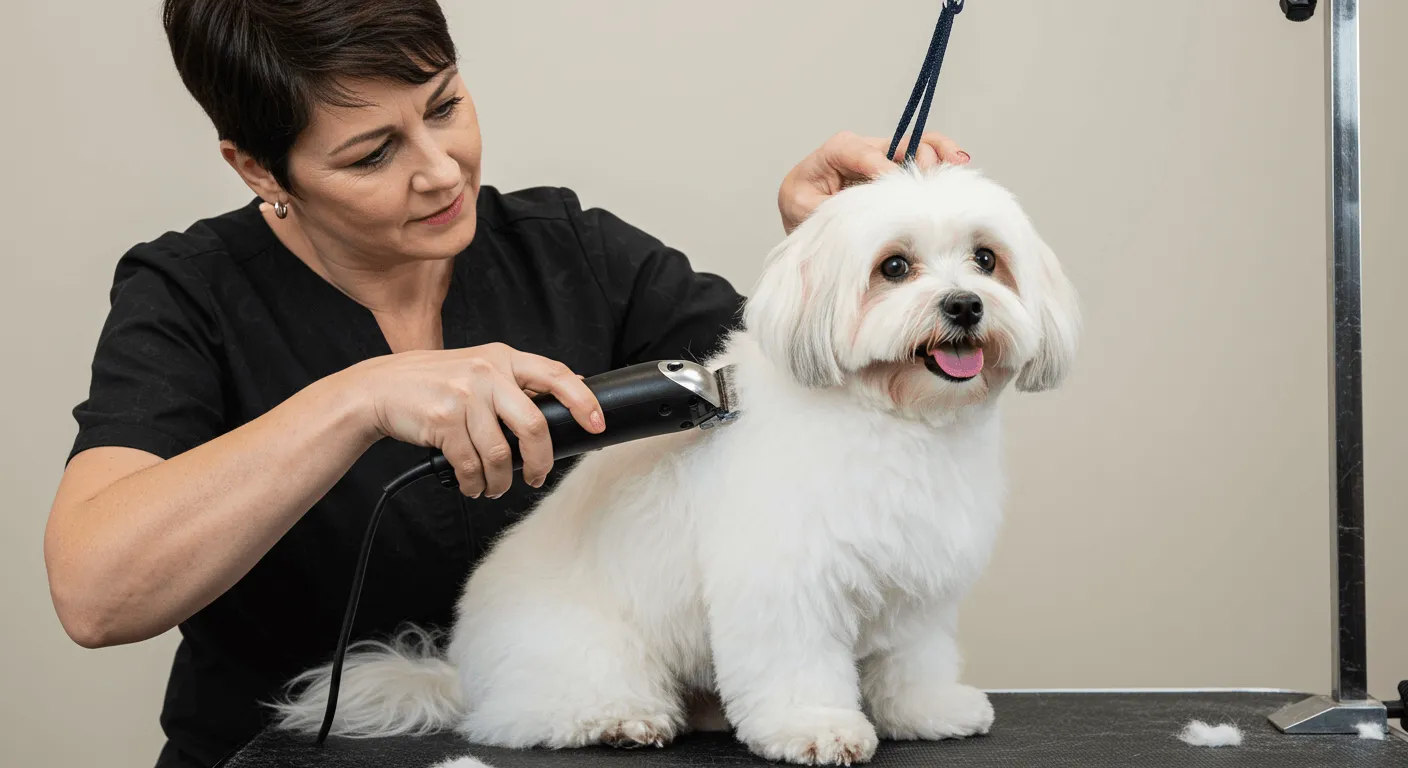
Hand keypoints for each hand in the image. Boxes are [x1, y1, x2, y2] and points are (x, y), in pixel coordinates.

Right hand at [346, 343, 603, 497]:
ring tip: (495, 485)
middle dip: (540, 462)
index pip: (555, 376)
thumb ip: (517, 381)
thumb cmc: (435, 383)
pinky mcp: (444, 418)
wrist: (380, 388)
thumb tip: (570, 390)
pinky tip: (473, 484)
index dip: (583, 401)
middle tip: (537, 477)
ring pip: (501, 453)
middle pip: (534, 426)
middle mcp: (487, 372)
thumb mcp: (480, 369)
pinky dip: (475, 482)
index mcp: (502, 358)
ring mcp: (465, 395)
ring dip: (501, 480)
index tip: (597, 424)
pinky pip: (471, 464)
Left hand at [777, 130, 968, 233]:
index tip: (896, 186)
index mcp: (835, 152)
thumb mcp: (803, 208)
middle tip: (934, 175)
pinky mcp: (897, 169)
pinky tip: (958, 166)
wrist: (807, 216)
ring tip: (956, 166)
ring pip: (917, 146)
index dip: (880, 167)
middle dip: (920, 155)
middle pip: (897, 142)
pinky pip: (924, 158)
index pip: (860, 152)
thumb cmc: (802, 208)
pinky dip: (942, 159)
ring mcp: (883, 157)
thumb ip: (828, 206)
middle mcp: (863, 149)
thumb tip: (859, 209)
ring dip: (938, 154)